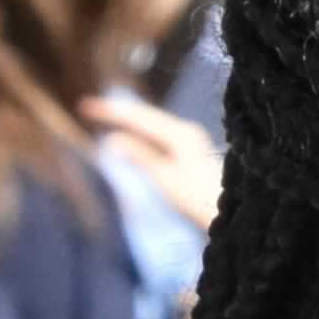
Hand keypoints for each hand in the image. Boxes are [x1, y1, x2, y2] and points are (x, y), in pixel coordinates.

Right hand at [90, 90, 223, 234]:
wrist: (232, 212)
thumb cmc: (199, 199)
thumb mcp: (165, 178)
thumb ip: (140, 156)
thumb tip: (112, 140)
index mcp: (180, 134)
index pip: (139, 117)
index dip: (111, 112)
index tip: (86, 106)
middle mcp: (186, 131)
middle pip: (146, 116)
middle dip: (117, 112)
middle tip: (88, 107)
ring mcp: (191, 141)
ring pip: (152, 124)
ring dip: (128, 119)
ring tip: (105, 114)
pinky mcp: (191, 152)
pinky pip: (159, 134)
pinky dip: (141, 131)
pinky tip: (134, 133)